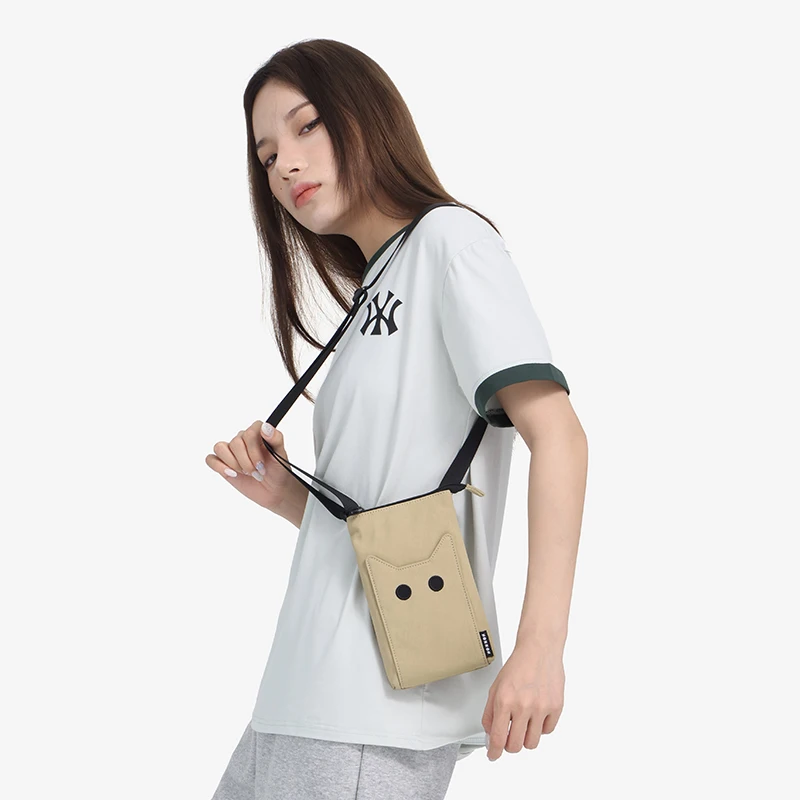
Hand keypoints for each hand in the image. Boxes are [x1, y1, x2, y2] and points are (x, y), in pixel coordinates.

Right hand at [205, 420, 293, 511]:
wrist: (274, 489)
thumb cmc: (278, 470)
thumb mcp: (281, 455)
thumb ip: (276, 438)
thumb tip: (265, 427)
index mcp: (257, 432)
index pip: (248, 433)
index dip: (253, 450)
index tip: (261, 464)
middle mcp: (243, 439)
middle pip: (235, 443)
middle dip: (246, 461)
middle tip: (257, 472)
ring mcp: (232, 451)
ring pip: (219, 448)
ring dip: (233, 463)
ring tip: (245, 473)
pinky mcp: (223, 463)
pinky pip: (211, 459)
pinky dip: (219, 467)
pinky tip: (232, 474)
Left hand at [482, 641, 564, 760]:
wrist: (539, 649)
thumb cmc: (518, 665)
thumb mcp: (496, 686)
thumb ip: (490, 712)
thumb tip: (490, 734)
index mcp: (504, 700)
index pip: (498, 737)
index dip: (494, 752)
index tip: (493, 755)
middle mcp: (523, 706)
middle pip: (515, 745)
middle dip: (509, 745)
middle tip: (508, 737)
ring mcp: (541, 707)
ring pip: (532, 743)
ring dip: (525, 738)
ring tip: (523, 725)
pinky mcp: (556, 707)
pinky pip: (547, 731)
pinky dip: (541, 728)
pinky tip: (536, 715)